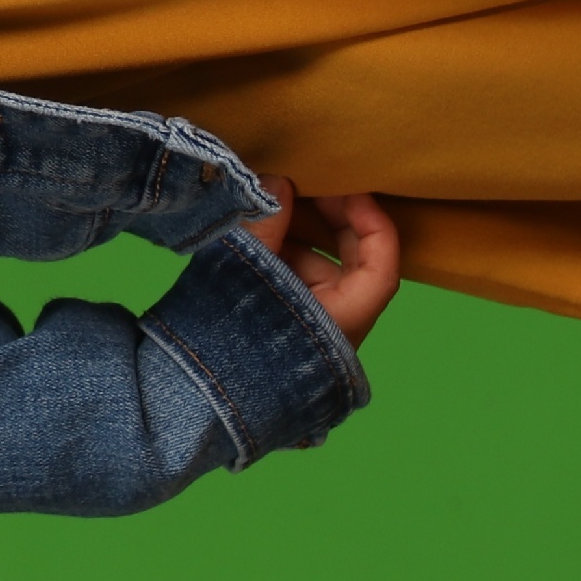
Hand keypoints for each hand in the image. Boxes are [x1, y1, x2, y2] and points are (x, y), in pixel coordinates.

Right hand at [244, 182, 401, 344]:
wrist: (198, 398)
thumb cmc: (236, 338)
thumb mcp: (251, 271)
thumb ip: (268, 223)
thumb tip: (279, 182)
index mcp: (345, 318)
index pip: (382, 263)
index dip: (369, 219)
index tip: (346, 187)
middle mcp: (338, 326)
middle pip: (354, 263)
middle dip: (332, 221)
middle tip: (308, 186)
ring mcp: (313, 329)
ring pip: (321, 272)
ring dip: (300, 236)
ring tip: (271, 206)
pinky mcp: (287, 331)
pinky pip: (296, 285)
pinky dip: (283, 257)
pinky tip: (258, 234)